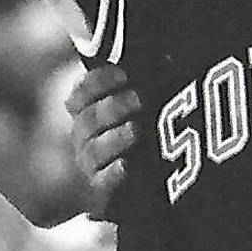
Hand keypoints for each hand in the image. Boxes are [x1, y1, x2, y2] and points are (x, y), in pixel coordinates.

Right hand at [65, 63, 142, 214]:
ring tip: (136, 129)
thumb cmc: (150, 133)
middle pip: (89, 119)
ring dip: (114, 138)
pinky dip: (113, 174)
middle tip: (139, 98)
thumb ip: (146, 85)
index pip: (83, 92)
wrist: (150, 187)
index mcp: (87, 111)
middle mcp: (84, 137)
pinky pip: (102, 184)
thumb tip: (168, 56)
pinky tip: (127, 165)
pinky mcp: (103, 194)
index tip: (125, 73)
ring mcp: (90, 165)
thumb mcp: (147, 107)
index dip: (100, 81)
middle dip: (114, 106)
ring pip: (93, 150)